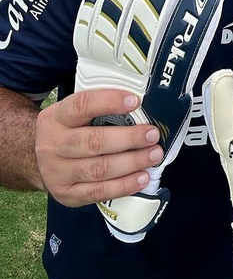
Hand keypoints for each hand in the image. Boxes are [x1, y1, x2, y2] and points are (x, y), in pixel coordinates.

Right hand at [72, 0, 222, 240]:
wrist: (31, 158)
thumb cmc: (71, 129)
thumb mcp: (74, 111)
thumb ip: (101, 102)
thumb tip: (148, 84)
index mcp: (58, 117)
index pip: (82, 104)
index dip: (110, 100)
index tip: (137, 99)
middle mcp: (55, 144)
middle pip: (93, 142)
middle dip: (128, 138)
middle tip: (154, 133)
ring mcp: (59, 172)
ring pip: (99, 168)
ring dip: (132, 161)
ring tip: (155, 154)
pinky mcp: (68, 194)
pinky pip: (98, 192)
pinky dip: (123, 185)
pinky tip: (142, 177)